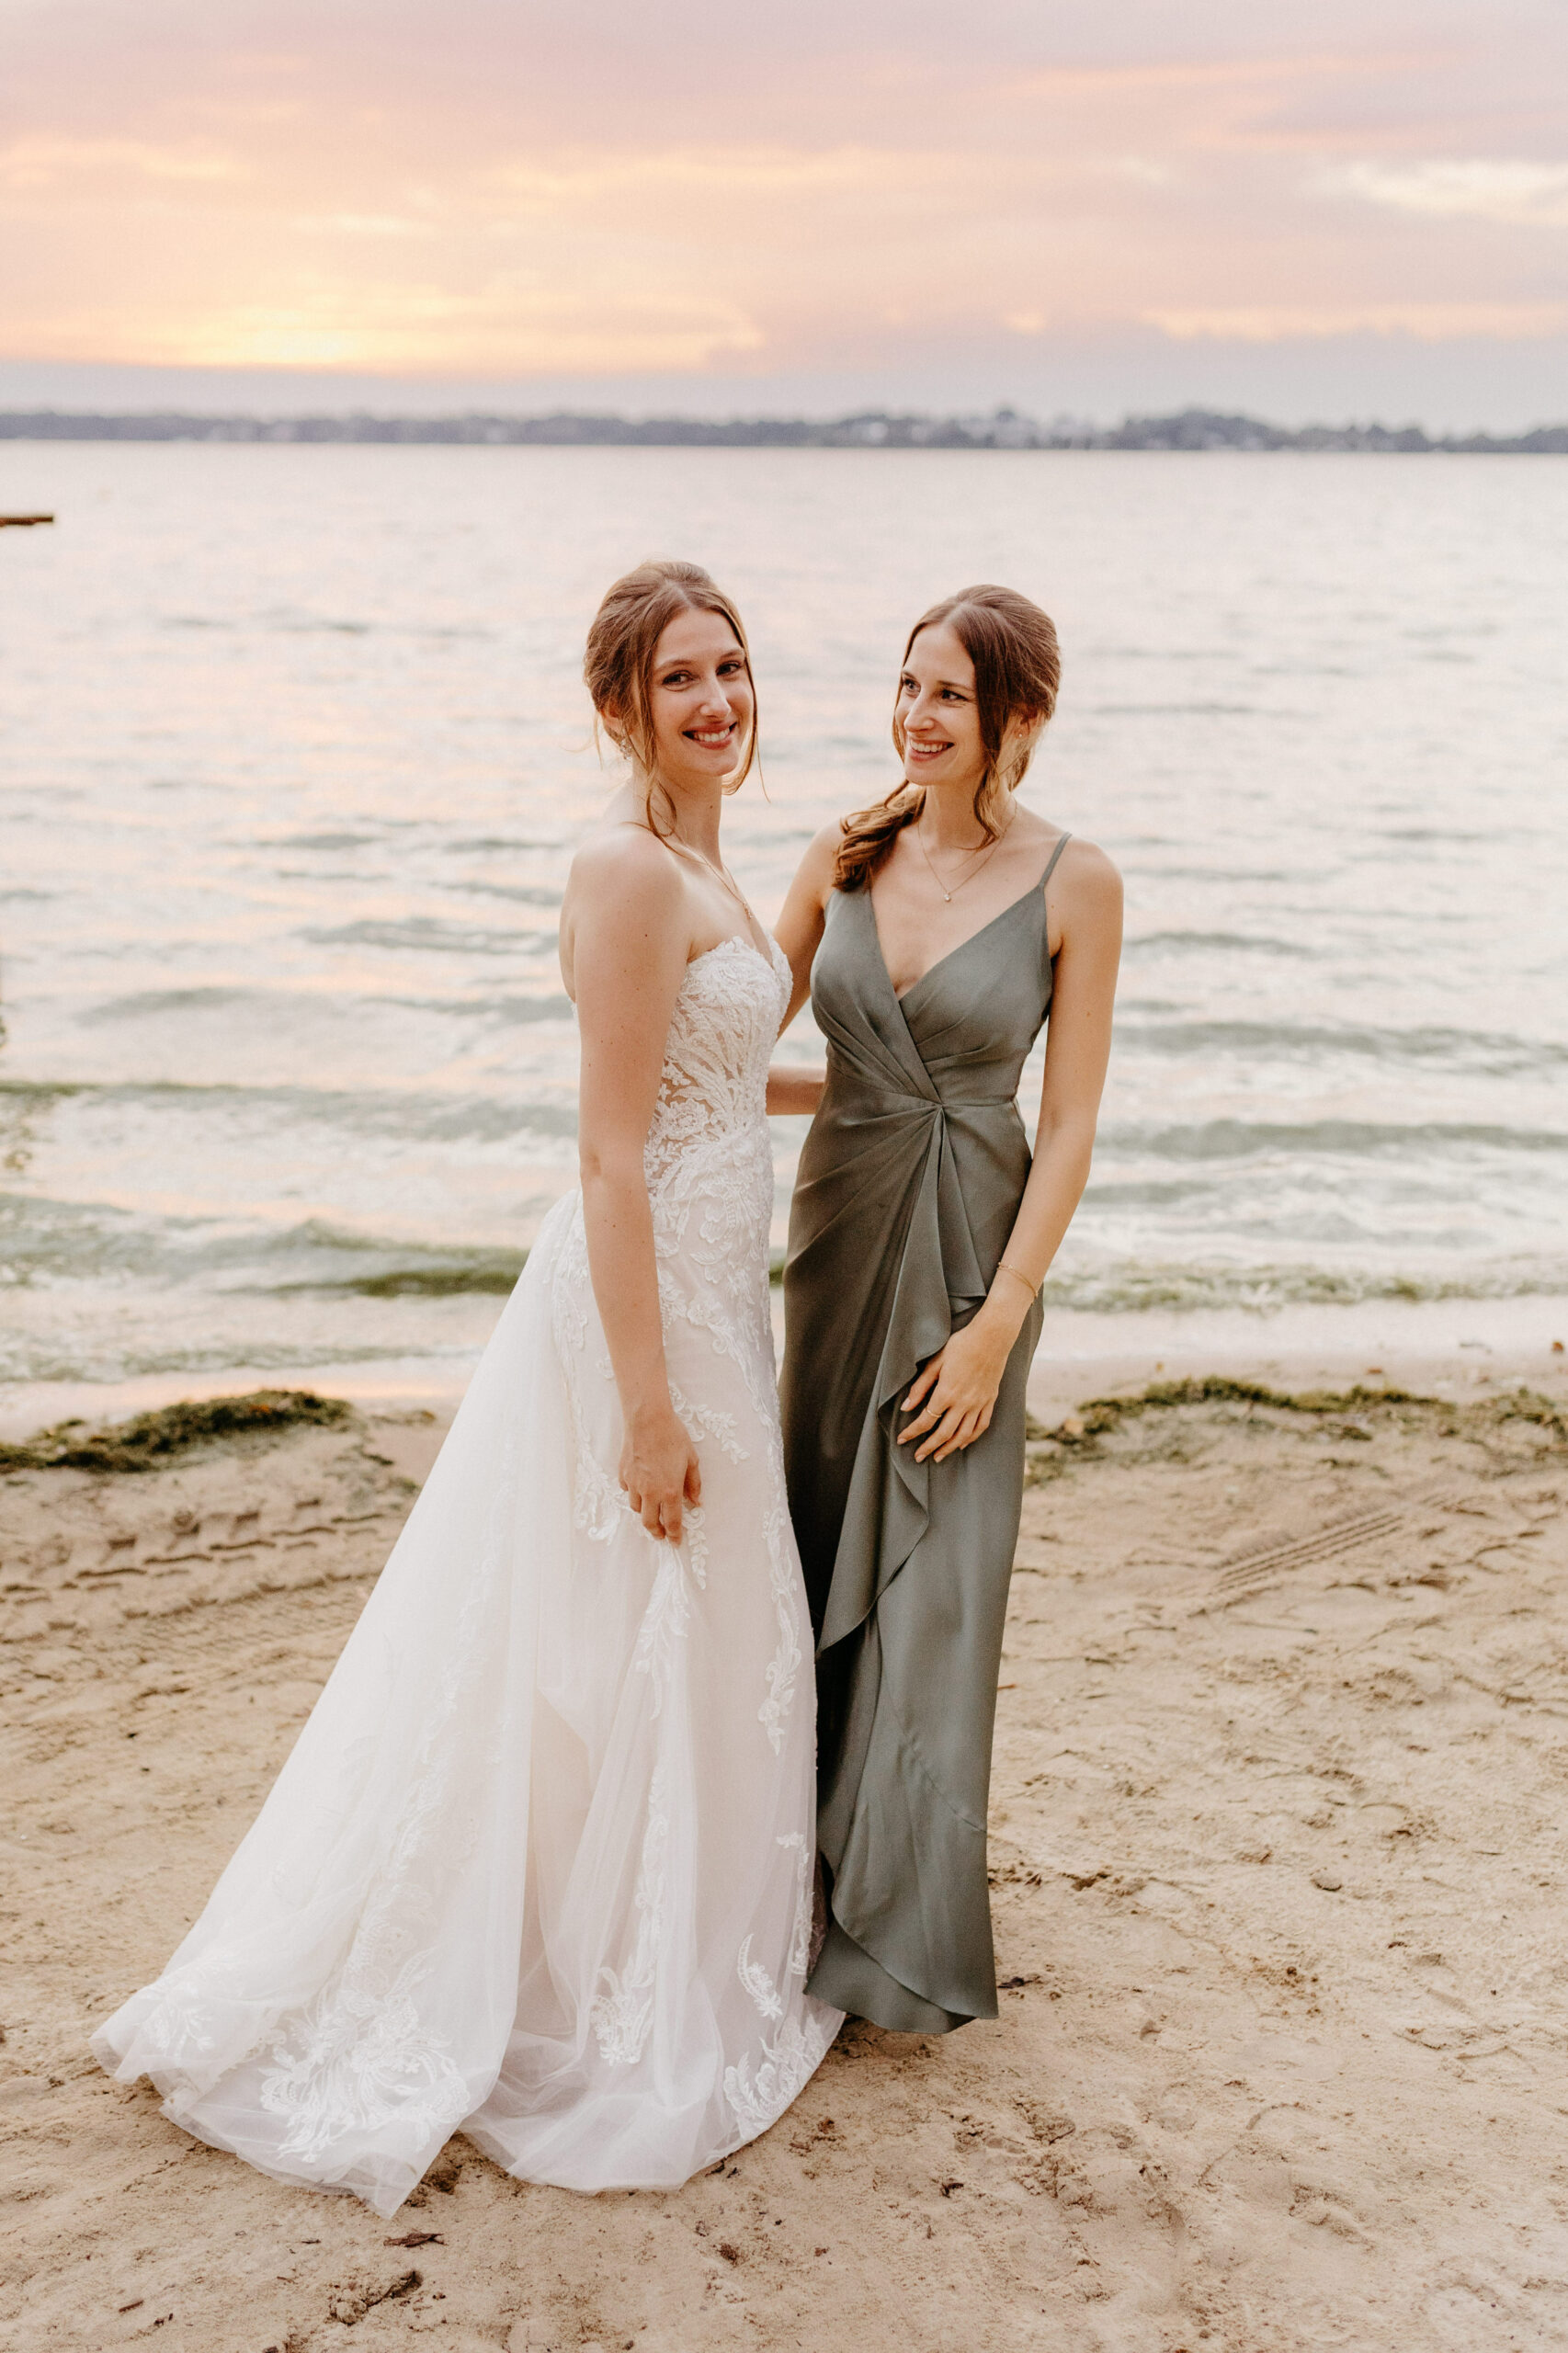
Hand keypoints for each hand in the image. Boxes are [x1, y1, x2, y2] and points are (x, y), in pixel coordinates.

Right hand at [620, 1400, 701, 1540]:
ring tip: (651, 1510)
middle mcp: (650, 1492)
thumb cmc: (672, 1436)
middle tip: (662, 1535)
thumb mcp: (691, 1460)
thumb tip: (697, 1502)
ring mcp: (634, 1484)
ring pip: (636, 1508)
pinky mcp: (623, 1474)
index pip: (672, 1521)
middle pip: (650, 1522)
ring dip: (644, 1512)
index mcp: (670, 1491)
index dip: (675, 1535)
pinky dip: (634, 1494)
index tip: (676, 1542)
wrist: (647, 1419)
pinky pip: (627, 1491)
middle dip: (656, 1532)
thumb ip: (694, 1484)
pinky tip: (640, 1488)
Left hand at [897, 1316, 1013, 1462]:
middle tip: (918, 1457)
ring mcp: (979, 1404)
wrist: (992, 1338)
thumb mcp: (935, 1362)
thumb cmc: (961, 1345)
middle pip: (943, 1434)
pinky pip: (981, 1426)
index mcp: (946, 1393)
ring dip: (949, 1448)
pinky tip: (963, 1444)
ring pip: (963, 1435)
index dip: (912, 1432)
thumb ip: (920, 1386)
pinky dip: (971, 1438)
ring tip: (938, 1457)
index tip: (901, 1439)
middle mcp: (963, 1403)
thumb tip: (906, 1407)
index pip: (925, 1420)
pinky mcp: (990, 1401)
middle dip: (928, 1448)